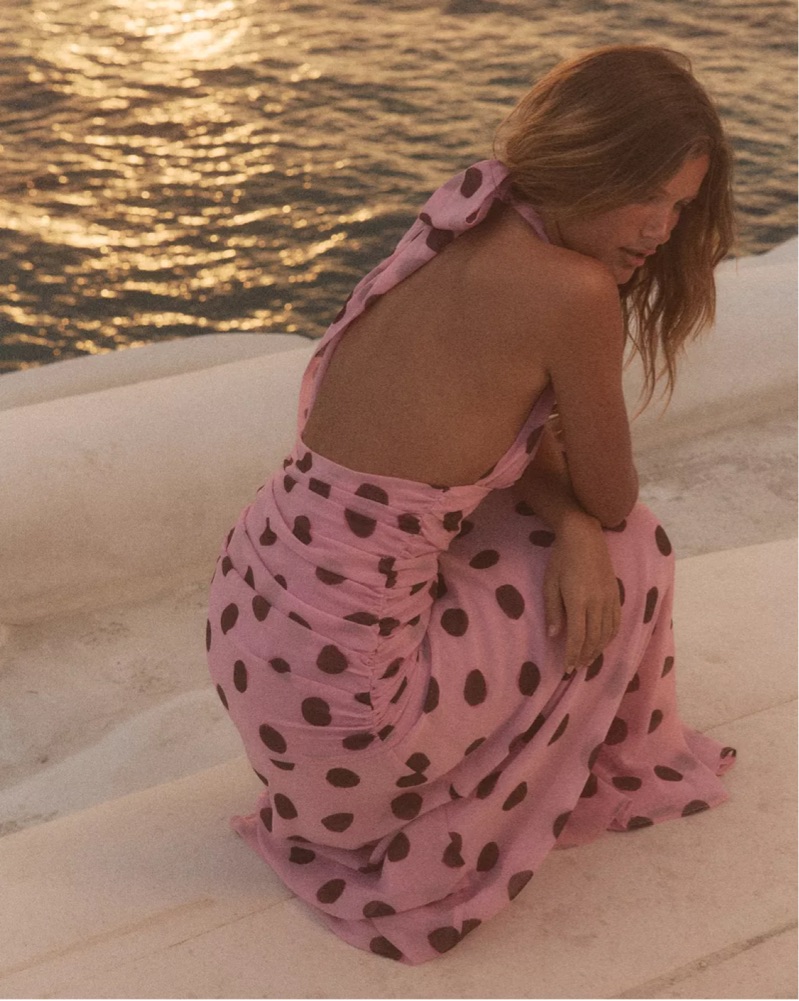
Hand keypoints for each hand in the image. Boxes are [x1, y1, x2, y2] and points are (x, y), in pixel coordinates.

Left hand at [543, 513, 620, 669]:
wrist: (585, 537)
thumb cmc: (561, 559)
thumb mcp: (550, 584)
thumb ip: (553, 611)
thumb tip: (554, 636)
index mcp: (579, 601)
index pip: (578, 637)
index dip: (572, 655)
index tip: (567, 668)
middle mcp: (597, 603)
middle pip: (594, 639)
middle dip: (585, 656)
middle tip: (576, 667)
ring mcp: (609, 599)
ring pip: (607, 633)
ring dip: (597, 650)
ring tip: (587, 660)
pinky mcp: (616, 595)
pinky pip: (616, 622)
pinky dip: (610, 637)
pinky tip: (602, 643)